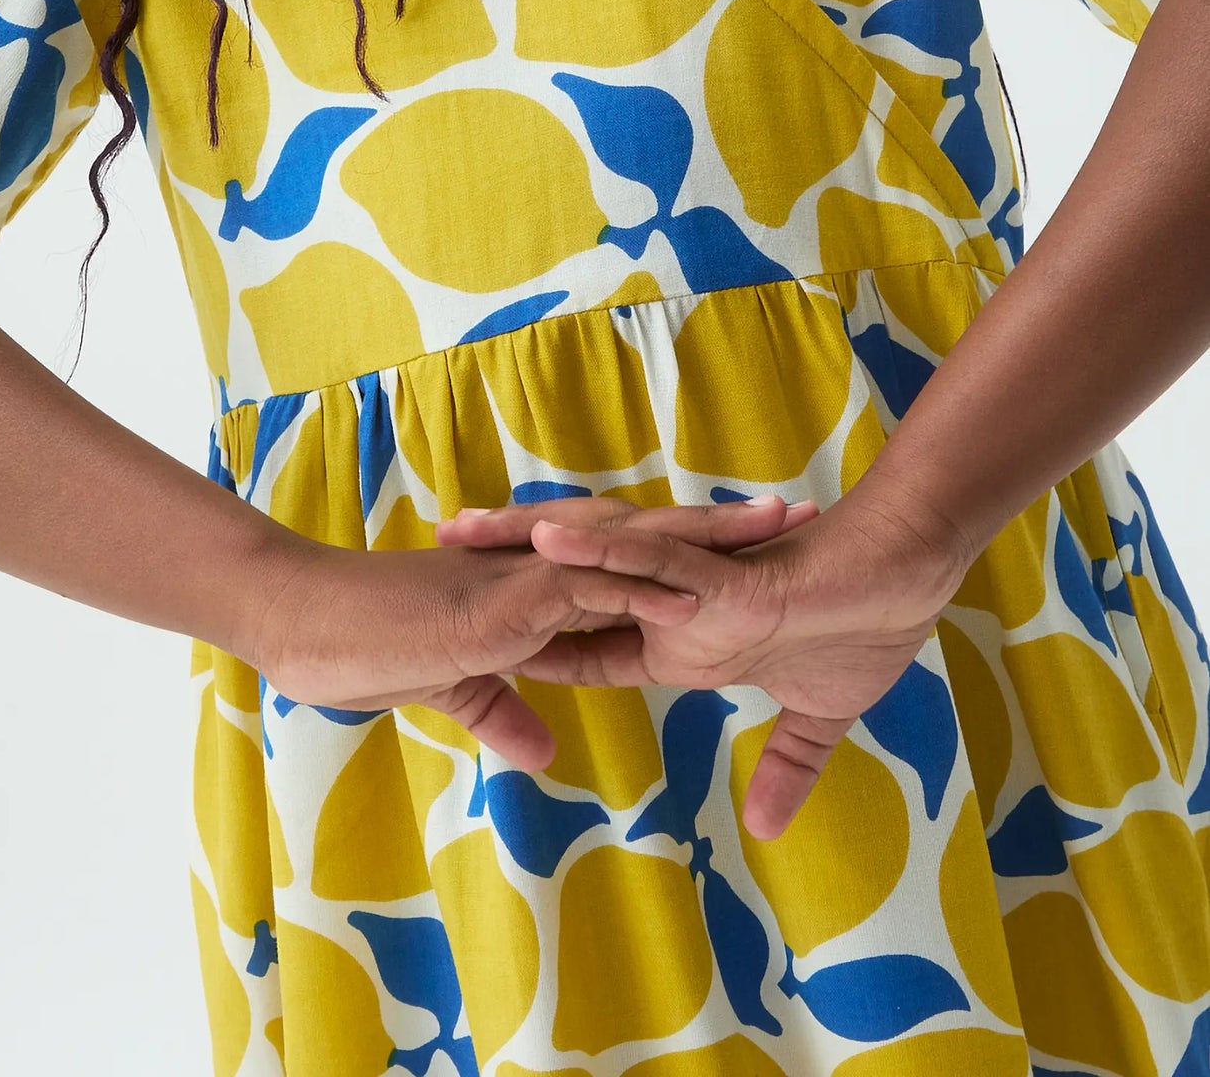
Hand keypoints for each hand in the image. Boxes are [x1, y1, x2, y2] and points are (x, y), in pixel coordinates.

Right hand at [239, 496, 805, 772]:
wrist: (305, 623)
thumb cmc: (362, 650)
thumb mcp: (452, 693)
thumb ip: (501, 710)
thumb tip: (544, 751)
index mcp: (537, 592)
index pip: (632, 572)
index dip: (694, 564)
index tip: (758, 561)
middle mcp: (543, 571)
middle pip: (651, 545)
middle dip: (723, 536)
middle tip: (796, 519)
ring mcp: (526, 578)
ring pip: (632, 551)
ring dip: (702, 543)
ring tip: (772, 532)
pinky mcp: (505, 598)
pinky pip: (584, 588)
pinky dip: (638, 587)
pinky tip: (695, 592)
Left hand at [437, 490, 970, 835]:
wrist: (917, 578)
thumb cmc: (870, 627)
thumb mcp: (820, 715)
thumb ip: (787, 765)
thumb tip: (768, 825)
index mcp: (685, 636)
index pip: (590, 636)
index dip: (531, 632)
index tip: (469, 629)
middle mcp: (677, 603)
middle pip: (575, 578)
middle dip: (505, 563)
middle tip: (438, 546)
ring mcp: (698, 587)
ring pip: (602, 559)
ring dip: (533, 545)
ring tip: (466, 529)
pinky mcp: (728, 581)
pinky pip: (655, 562)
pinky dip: (604, 554)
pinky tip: (552, 541)